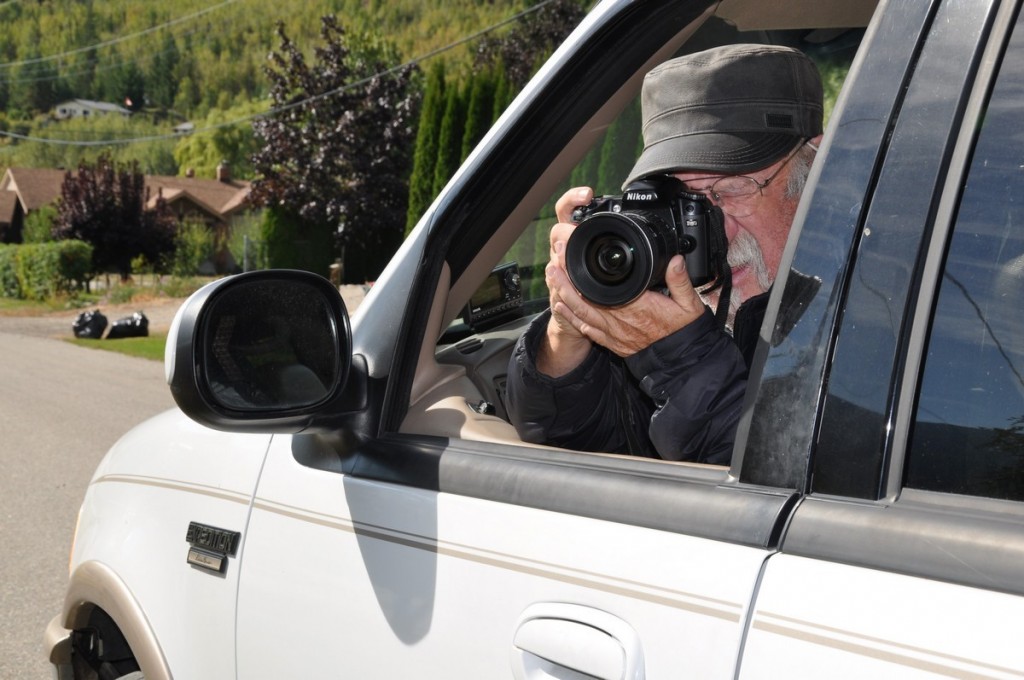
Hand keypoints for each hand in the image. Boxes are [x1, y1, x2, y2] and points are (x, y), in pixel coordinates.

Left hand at [537, 186, 708, 373]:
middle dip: (567, 282)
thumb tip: (675, 259)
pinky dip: (572, 318)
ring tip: (551, 278)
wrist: (681, 363)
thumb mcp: (689, 305)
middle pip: (586, 300)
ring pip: (582, 314)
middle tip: (552, 264)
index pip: (604, 288)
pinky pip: (587, 329)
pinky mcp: (612, 343)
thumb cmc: (684, 332)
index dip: (585, 273)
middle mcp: (621, 321)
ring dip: (564, 296)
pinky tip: (560, 307)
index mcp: (637, 307)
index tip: (573, 258)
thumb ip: (681, 281)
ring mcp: (614, 333)